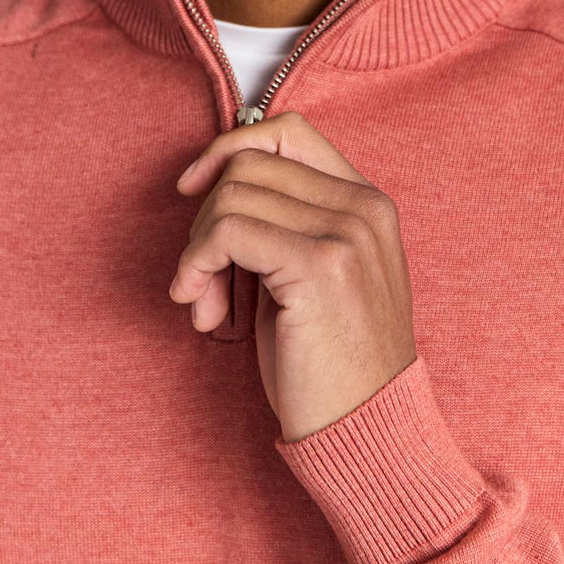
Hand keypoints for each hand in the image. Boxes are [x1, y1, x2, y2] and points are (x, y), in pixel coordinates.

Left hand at [169, 111, 417, 443]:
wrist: (369, 431)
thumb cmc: (333, 366)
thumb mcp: (318, 276)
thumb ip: (287, 224)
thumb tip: (214, 183)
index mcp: (368, 203)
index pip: (288, 132)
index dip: (230, 150)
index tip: (195, 189)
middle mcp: (363, 207)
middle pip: (248, 165)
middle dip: (205, 218)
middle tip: (202, 280)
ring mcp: (347, 233)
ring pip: (231, 195)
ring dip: (197, 250)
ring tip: (206, 302)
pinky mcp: (320, 265)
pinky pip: (227, 231)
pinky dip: (197, 264)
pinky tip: (202, 307)